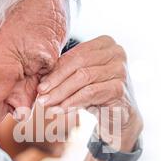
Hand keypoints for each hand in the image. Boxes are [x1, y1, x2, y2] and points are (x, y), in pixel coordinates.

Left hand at [37, 36, 142, 151]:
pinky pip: (90, 93)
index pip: (75, 54)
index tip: (39, 86)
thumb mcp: (80, 80)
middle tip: (40, 95)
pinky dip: (73, 102)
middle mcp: (116, 52)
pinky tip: (60, 110)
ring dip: (61, 93)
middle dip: (56, 81)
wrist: (119, 118)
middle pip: (78, 64)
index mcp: (105, 43)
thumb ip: (65, 72)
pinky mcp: (120, 88)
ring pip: (83, 78)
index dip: (55, 70)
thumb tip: (40, 77)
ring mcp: (121, 69)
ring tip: (46, 105)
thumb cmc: (97, 95)